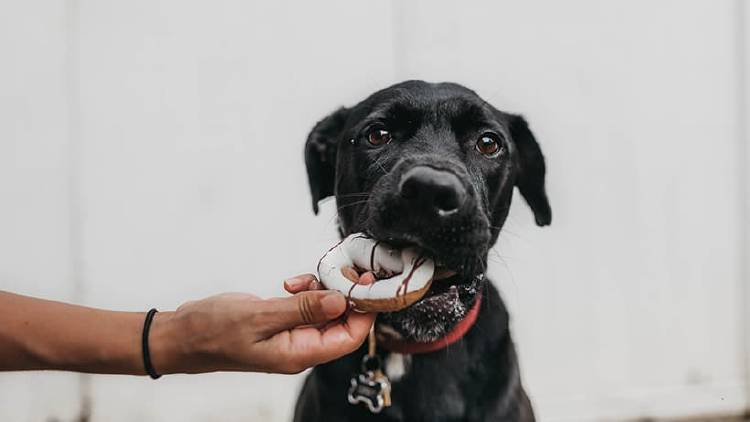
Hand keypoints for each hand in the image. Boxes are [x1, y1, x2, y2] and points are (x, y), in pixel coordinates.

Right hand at [149, 274, 374, 373]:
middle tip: (340, 270)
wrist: (181, 335)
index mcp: (299, 354)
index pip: (349, 337)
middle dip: (345, 295)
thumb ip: (303, 309)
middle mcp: (300, 348)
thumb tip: (341, 301)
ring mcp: (291, 336)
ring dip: (323, 290)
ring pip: (325, 311)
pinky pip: (307, 307)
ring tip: (305, 278)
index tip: (366, 283)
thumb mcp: (260, 316)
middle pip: (342, 323)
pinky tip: (291, 283)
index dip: (364, 311)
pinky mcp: (281, 323)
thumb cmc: (212, 331)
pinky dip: (306, 291)